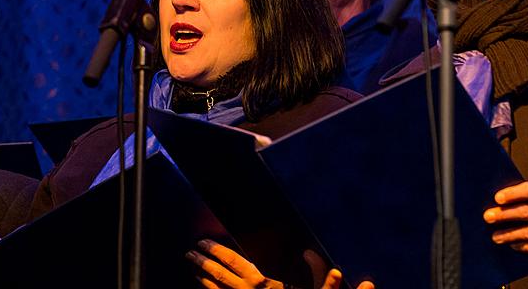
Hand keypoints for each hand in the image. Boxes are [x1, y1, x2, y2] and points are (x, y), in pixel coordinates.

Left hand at [187, 239, 374, 288]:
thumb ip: (328, 287)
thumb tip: (338, 271)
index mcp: (264, 286)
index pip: (235, 263)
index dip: (217, 251)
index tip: (202, 243)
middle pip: (220, 276)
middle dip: (203, 263)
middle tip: (190, 253)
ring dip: (203, 280)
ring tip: (193, 268)